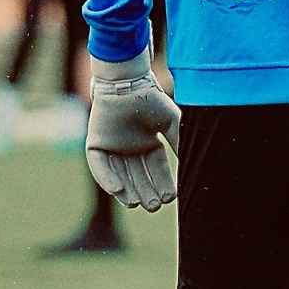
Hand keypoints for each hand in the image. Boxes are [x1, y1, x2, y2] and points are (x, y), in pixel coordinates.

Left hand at [84, 48, 180, 210]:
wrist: (127, 82)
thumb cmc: (150, 99)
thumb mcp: (171, 123)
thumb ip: (180, 142)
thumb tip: (193, 165)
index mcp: (148, 143)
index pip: (157, 168)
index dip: (163, 183)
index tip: (170, 197)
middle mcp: (130, 147)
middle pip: (138, 176)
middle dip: (146, 191)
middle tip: (153, 206)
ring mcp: (112, 146)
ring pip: (119, 175)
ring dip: (126, 191)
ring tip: (136, 204)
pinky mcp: (96, 143)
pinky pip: (99, 166)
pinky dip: (106, 178)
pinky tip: (117, 190)